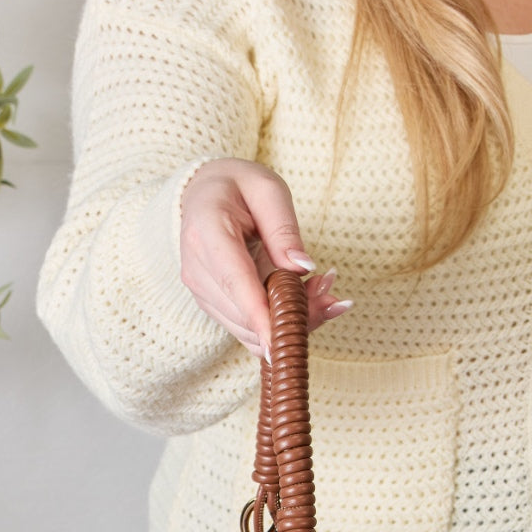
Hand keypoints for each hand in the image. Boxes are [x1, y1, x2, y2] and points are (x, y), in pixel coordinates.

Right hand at [180, 158, 351, 358]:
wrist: (204, 195)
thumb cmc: (239, 188)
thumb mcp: (268, 190)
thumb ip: (284, 229)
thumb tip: (303, 268)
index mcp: (206, 230)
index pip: (234, 281)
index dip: (258, 315)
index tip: (278, 343)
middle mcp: (197, 268)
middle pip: (243, 312)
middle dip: (290, 317)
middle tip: (335, 299)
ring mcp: (201, 291)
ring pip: (246, 328)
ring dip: (288, 322)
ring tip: (325, 294)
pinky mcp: (211, 305)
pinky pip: (246, 328)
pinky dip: (277, 325)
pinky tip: (305, 306)